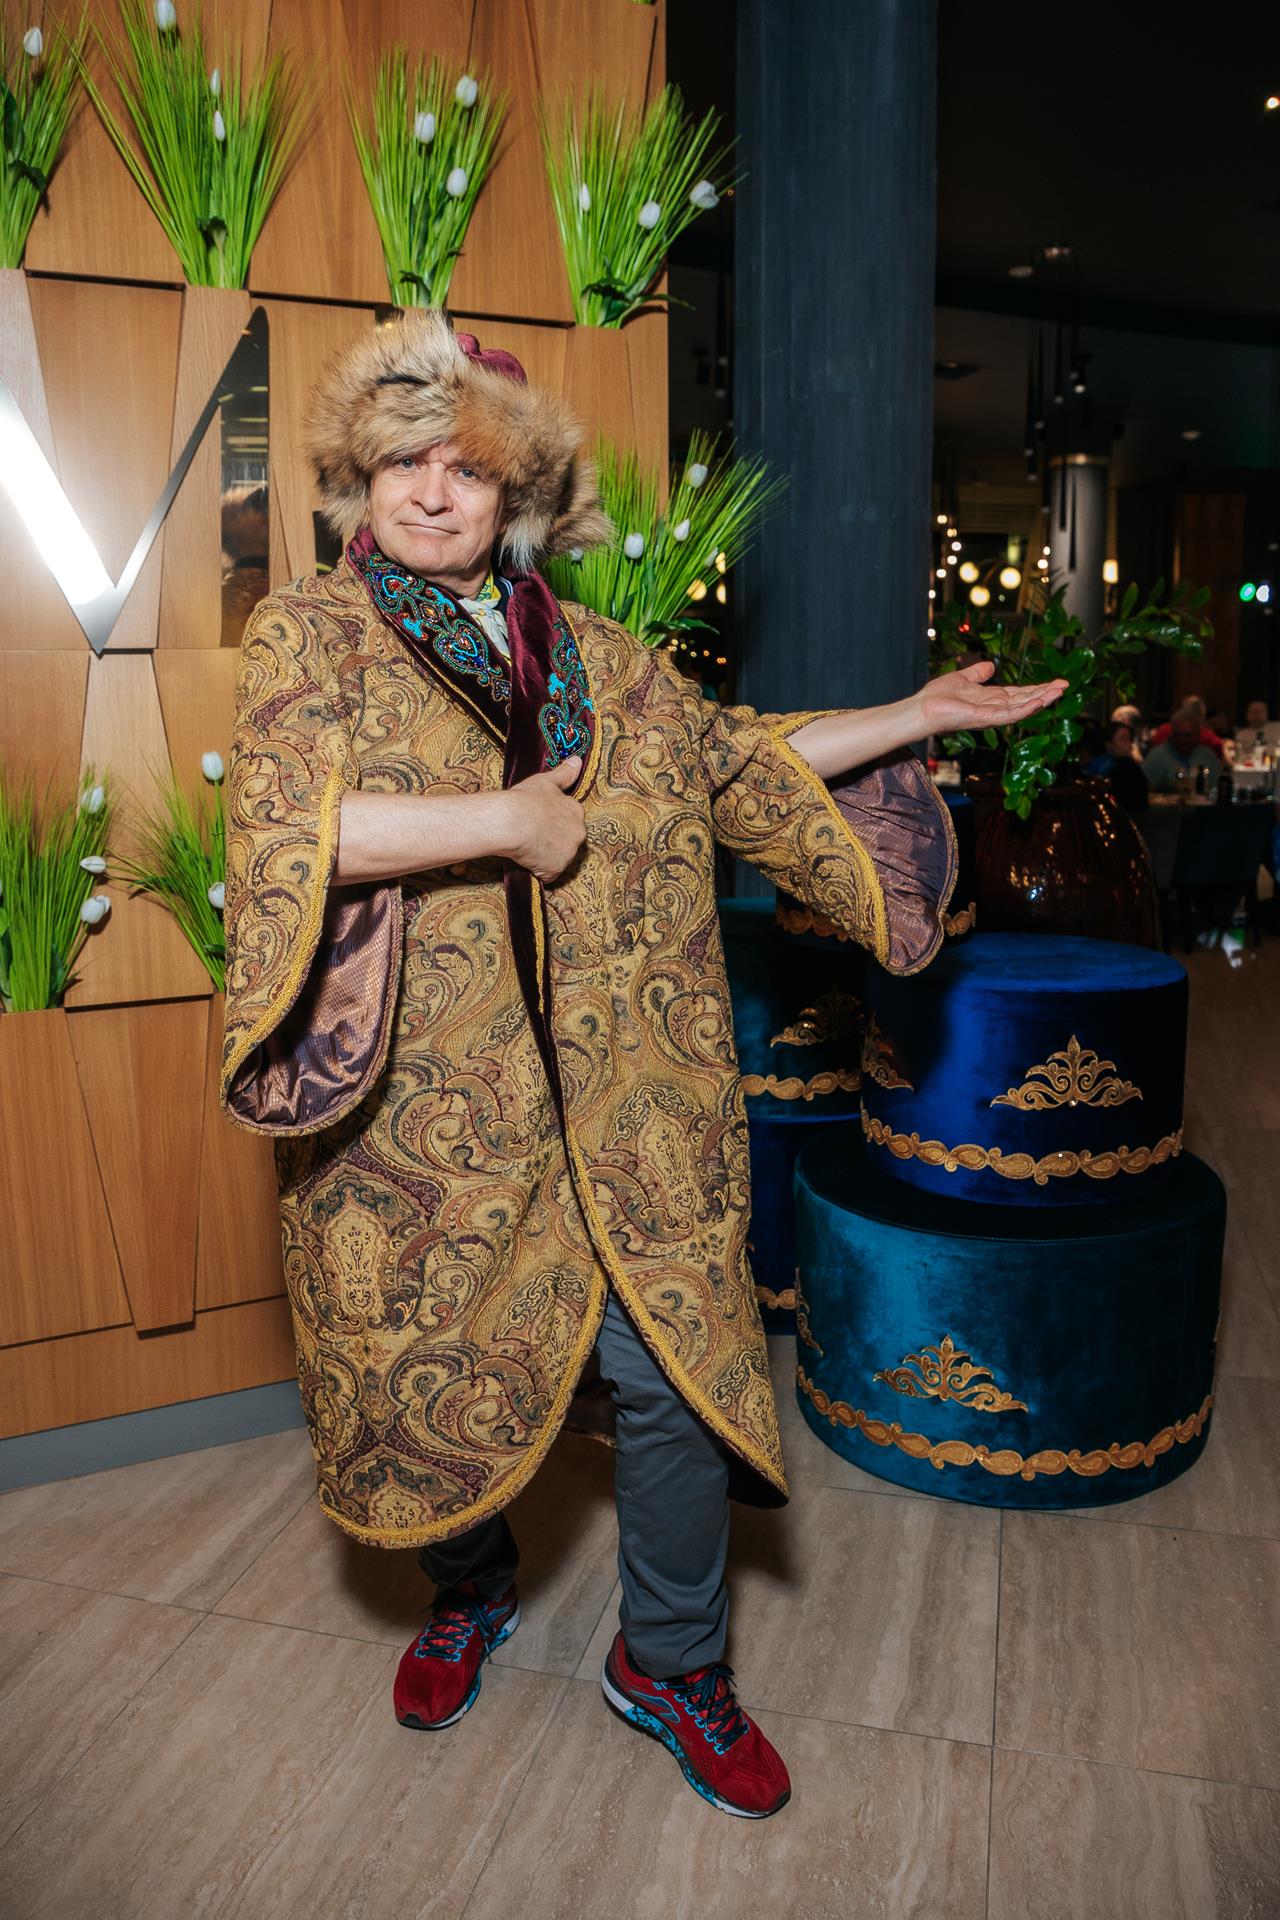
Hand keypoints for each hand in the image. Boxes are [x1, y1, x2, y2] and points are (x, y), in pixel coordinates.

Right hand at [498, 755, 585, 882]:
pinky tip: (526, 859)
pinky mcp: (556, 869)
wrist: (511, 821)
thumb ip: (564, 773)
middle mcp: (578, 833)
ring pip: (559, 858)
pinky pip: (549, 874)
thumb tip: (578, 760)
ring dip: (546, 856)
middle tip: (532, 835)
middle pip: (568, 841)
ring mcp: (568, 853)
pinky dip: (538, 870)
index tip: (539, 821)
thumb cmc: (525, 798)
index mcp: (576, 812)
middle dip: (553, 841)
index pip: (570, 820)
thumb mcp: (545, 781)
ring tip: (527, 846)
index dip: (553, 822)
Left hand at [917, 659, 1068, 736]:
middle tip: (1065, 685)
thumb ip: (977, 673)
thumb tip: (991, 666)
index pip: (1020, 694)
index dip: (1038, 688)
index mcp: (991, 699)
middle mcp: (994, 708)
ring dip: (1042, 700)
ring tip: (1059, 691)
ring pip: (1022, 708)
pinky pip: (1010, 714)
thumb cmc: (937, 697)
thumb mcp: (962, 678)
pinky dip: (1026, 709)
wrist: (921, 709)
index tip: (1055, 682)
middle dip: (1046, 693)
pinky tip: (1040, 702)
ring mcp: (991, 715)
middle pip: (1026, 700)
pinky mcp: (985, 718)